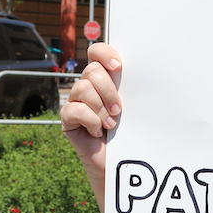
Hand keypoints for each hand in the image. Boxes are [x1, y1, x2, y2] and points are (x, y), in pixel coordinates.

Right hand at [60, 43, 122, 194]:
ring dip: (101, 108)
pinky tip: (98, 131)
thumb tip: (146, 69)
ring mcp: (75, 101)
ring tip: (111, 123)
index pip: (96, 51)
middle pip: (91, 71)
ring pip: (83, 88)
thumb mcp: (133, 105)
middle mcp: (87, 85)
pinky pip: (75, 110)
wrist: (120, 160)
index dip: (104, 53)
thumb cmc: (130, 130)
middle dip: (109, 91)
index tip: (118, 66)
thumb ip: (132, 87)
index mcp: (104, 78)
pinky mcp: (67, 118)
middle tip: (119, 110)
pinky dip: (91, 121)